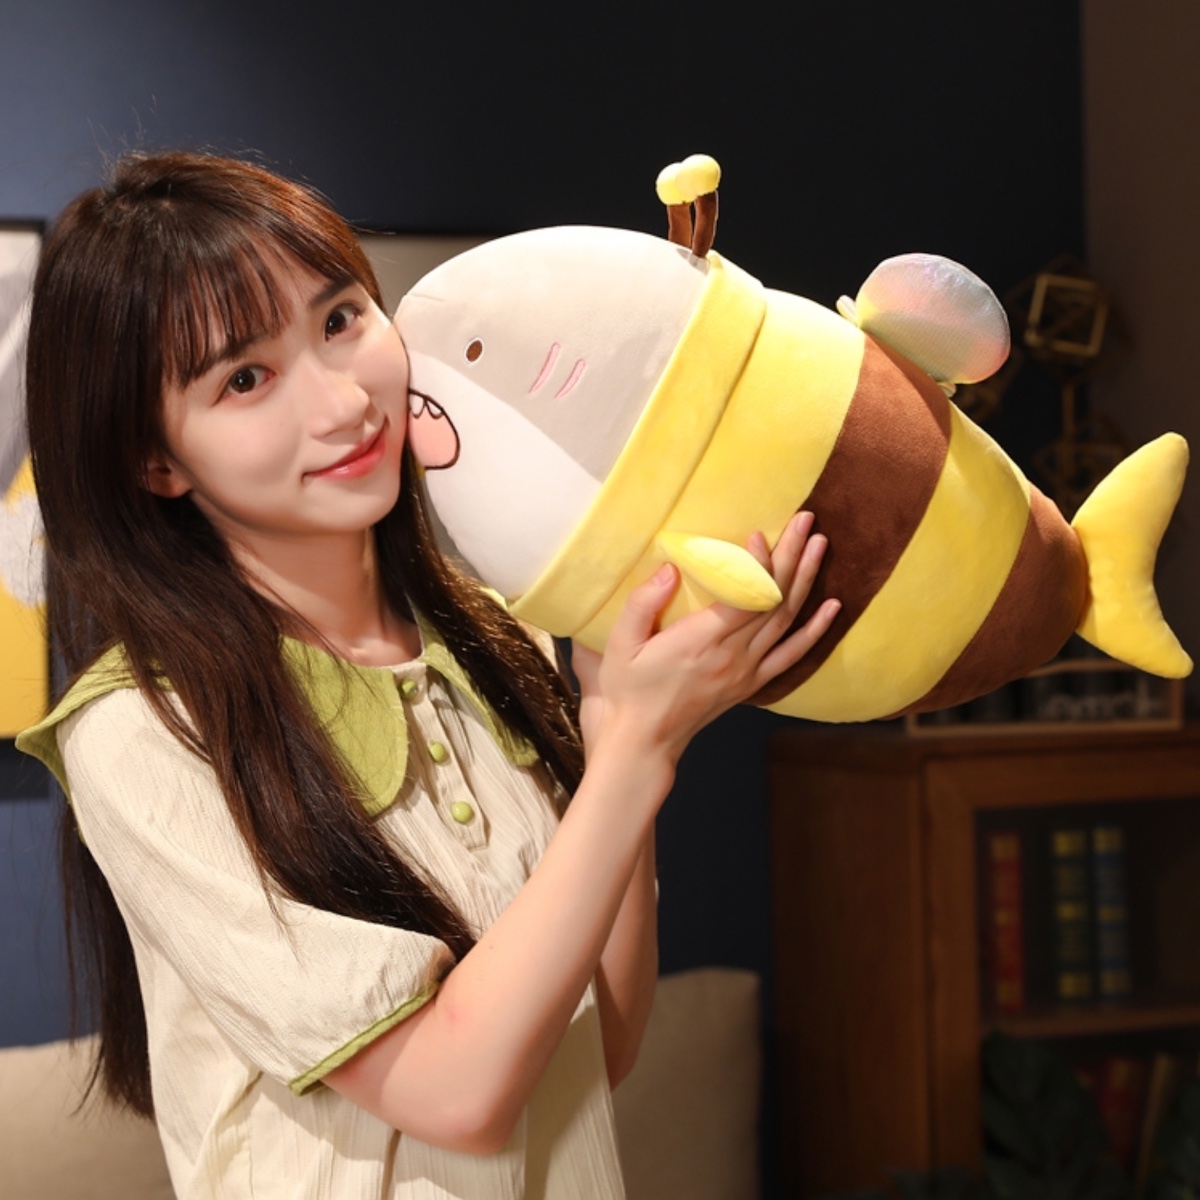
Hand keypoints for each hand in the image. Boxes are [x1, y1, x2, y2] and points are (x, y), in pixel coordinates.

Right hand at [571, 511, 838, 764]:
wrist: (643, 740)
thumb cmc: (628, 689)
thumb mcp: (620, 644)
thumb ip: (643, 603)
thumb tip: (670, 569)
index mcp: (701, 641)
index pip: (745, 596)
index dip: (759, 564)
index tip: (760, 534)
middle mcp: (733, 655)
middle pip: (774, 600)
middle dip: (793, 557)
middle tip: (807, 521)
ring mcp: (747, 671)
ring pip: (787, 620)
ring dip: (807, 581)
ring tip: (821, 545)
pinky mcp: (752, 684)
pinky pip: (792, 654)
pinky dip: (815, 630)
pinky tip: (832, 608)